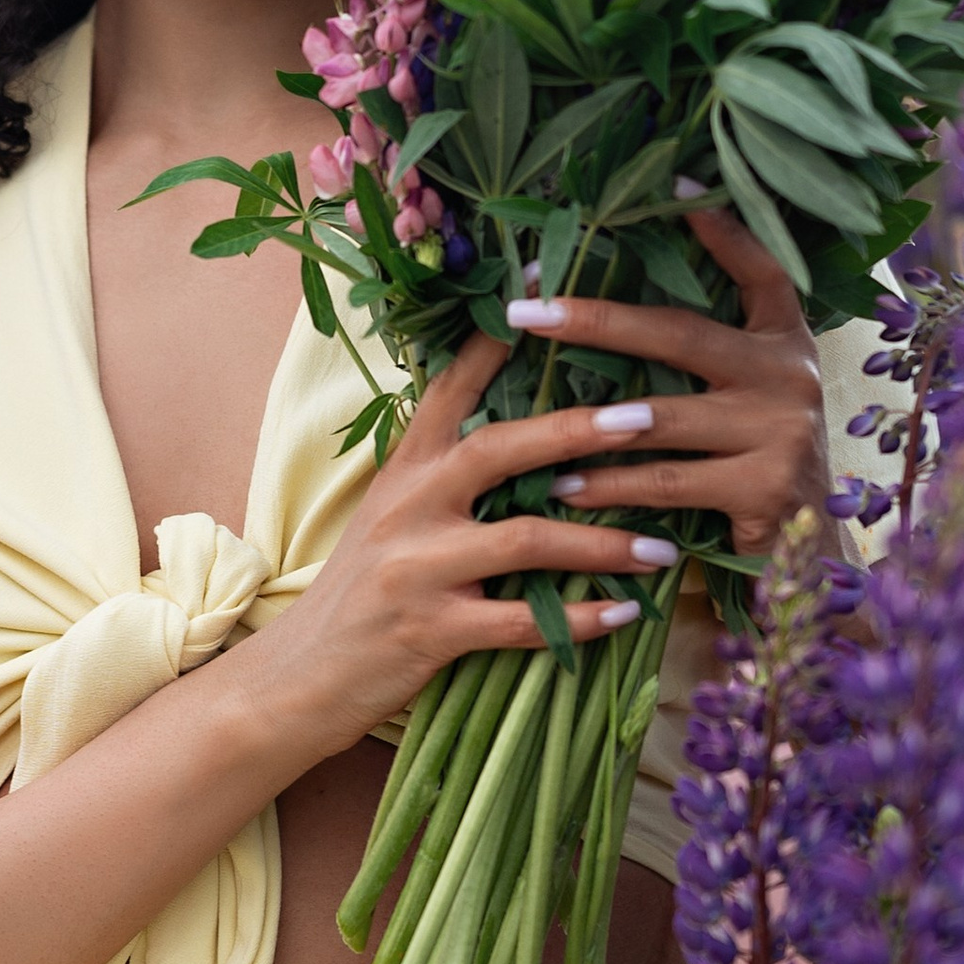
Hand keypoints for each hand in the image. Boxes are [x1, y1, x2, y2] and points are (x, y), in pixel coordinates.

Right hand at [247, 330, 685, 759]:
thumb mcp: (390, 516)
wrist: (300, 677)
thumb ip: (446, 476)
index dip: (500, 339)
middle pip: (500, 448)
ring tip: (664, 547)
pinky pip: (521, 622)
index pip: (452, 385)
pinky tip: (626, 612)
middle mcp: (409, 504)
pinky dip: (579, 619)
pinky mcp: (431, 630)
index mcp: (404, 467)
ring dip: (603, 543)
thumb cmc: (362, 593)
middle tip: (648, 419)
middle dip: (578, 431)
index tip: (549, 287)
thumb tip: (530, 438)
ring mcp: (418, 567)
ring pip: (526, 539)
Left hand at [514, 204, 829, 554]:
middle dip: (597, 320)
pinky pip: (667, 480)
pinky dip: (609, 485)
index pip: (761, 270)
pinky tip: (565, 487)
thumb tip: (599, 308)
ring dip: (590, 421)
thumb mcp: (742, 400)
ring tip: (533, 423)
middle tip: (528, 311)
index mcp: (786, 341)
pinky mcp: (766, 487)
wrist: (805, 556)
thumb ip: (700, 358)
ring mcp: (784, 430)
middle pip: (683, 333)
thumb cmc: (751, 465)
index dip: (722, 230)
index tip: (673, 187)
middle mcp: (792, 375)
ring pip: (666, 416)